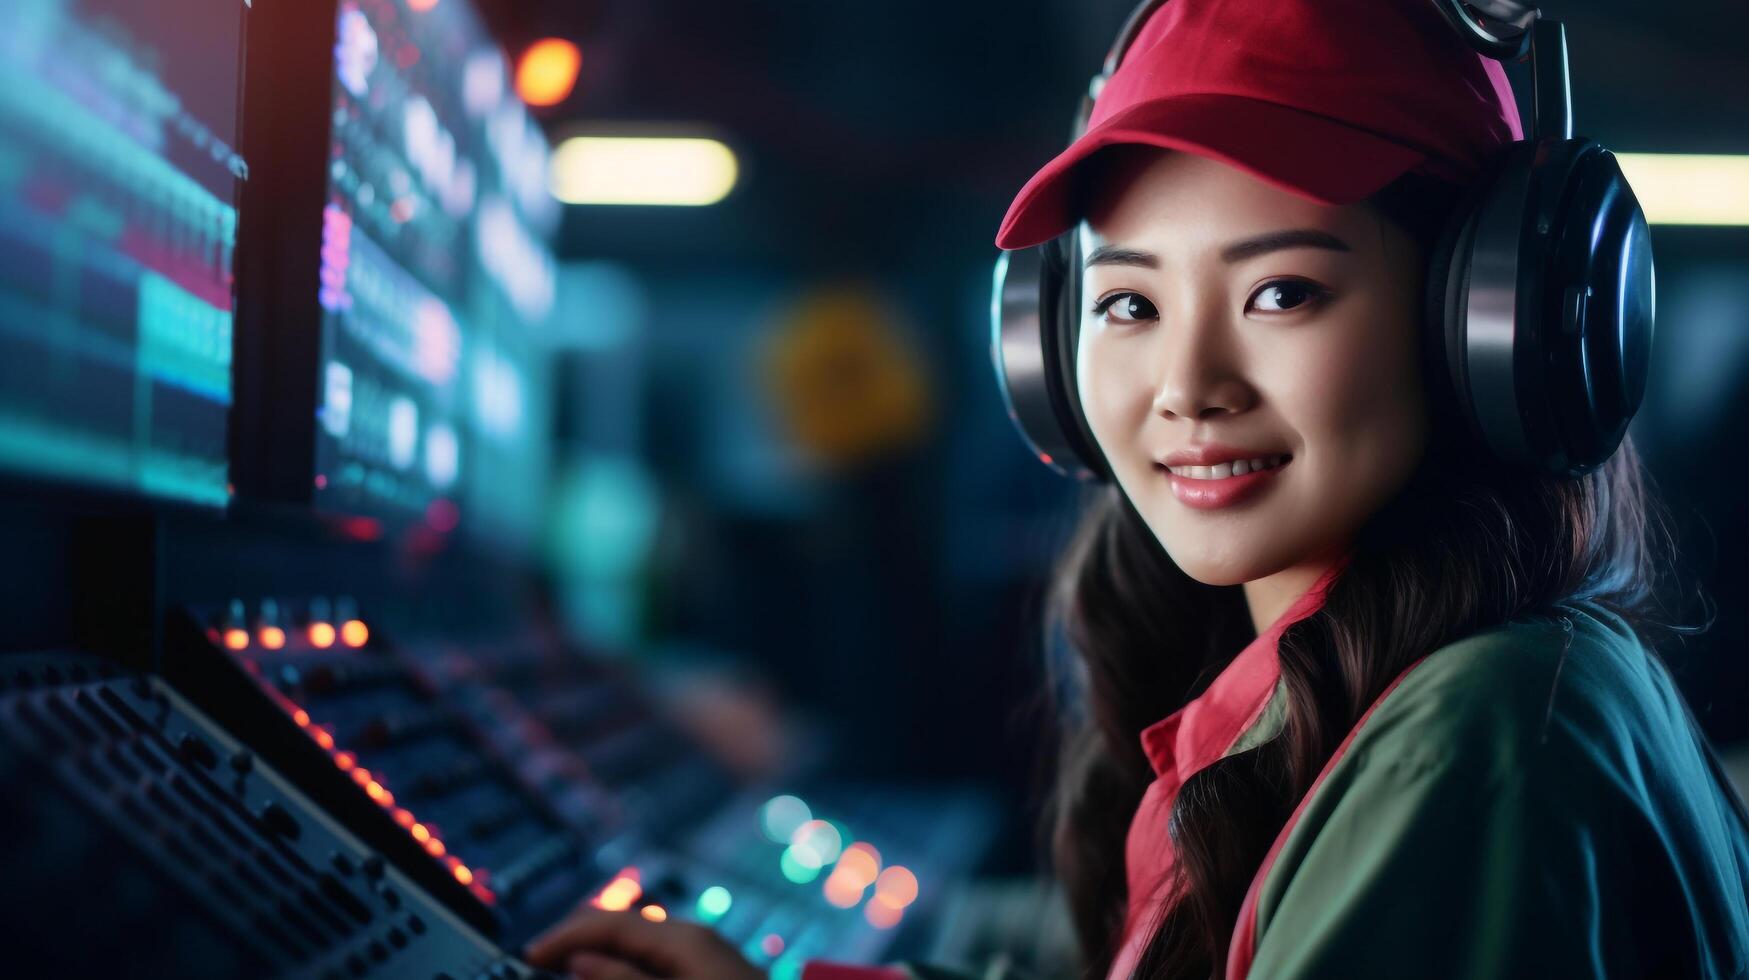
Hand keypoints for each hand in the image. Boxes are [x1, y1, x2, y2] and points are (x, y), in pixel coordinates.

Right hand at [524, 907, 766, 979]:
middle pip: (621, 928)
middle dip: (578, 945)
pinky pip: (654, 964)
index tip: (527, 958)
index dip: (563, 937)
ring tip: (568, 973)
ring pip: (636, 947)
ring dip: (601, 960)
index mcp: (683, 938)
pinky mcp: (708, 973)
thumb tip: (578, 958)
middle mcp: (692, 937)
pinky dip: (626, 970)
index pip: (609, 922)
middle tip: (539, 968)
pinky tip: (612, 976)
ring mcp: (703, 955)